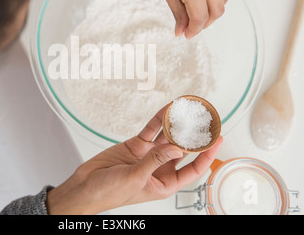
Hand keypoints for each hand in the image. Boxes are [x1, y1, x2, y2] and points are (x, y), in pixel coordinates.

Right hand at [46, 105, 222, 213]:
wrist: (85, 186)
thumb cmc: (109, 193)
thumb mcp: (136, 179)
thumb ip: (156, 161)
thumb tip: (177, 147)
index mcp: (164, 183)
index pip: (192, 169)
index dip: (207, 155)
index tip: (218, 140)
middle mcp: (159, 168)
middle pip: (182, 150)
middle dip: (194, 137)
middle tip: (205, 121)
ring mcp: (147, 155)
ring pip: (167, 137)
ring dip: (177, 125)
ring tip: (188, 111)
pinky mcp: (136, 145)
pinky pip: (151, 130)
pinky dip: (159, 120)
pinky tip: (167, 110)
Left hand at [105, 0, 227, 38]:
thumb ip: (177, 11)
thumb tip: (182, 30)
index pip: (201, 17)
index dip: (194, 30)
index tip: (185, 35)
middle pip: (217, 10)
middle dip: (205, 23)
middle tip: (188, 28)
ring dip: (209, 11)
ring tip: (190, 15)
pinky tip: (195, 0)